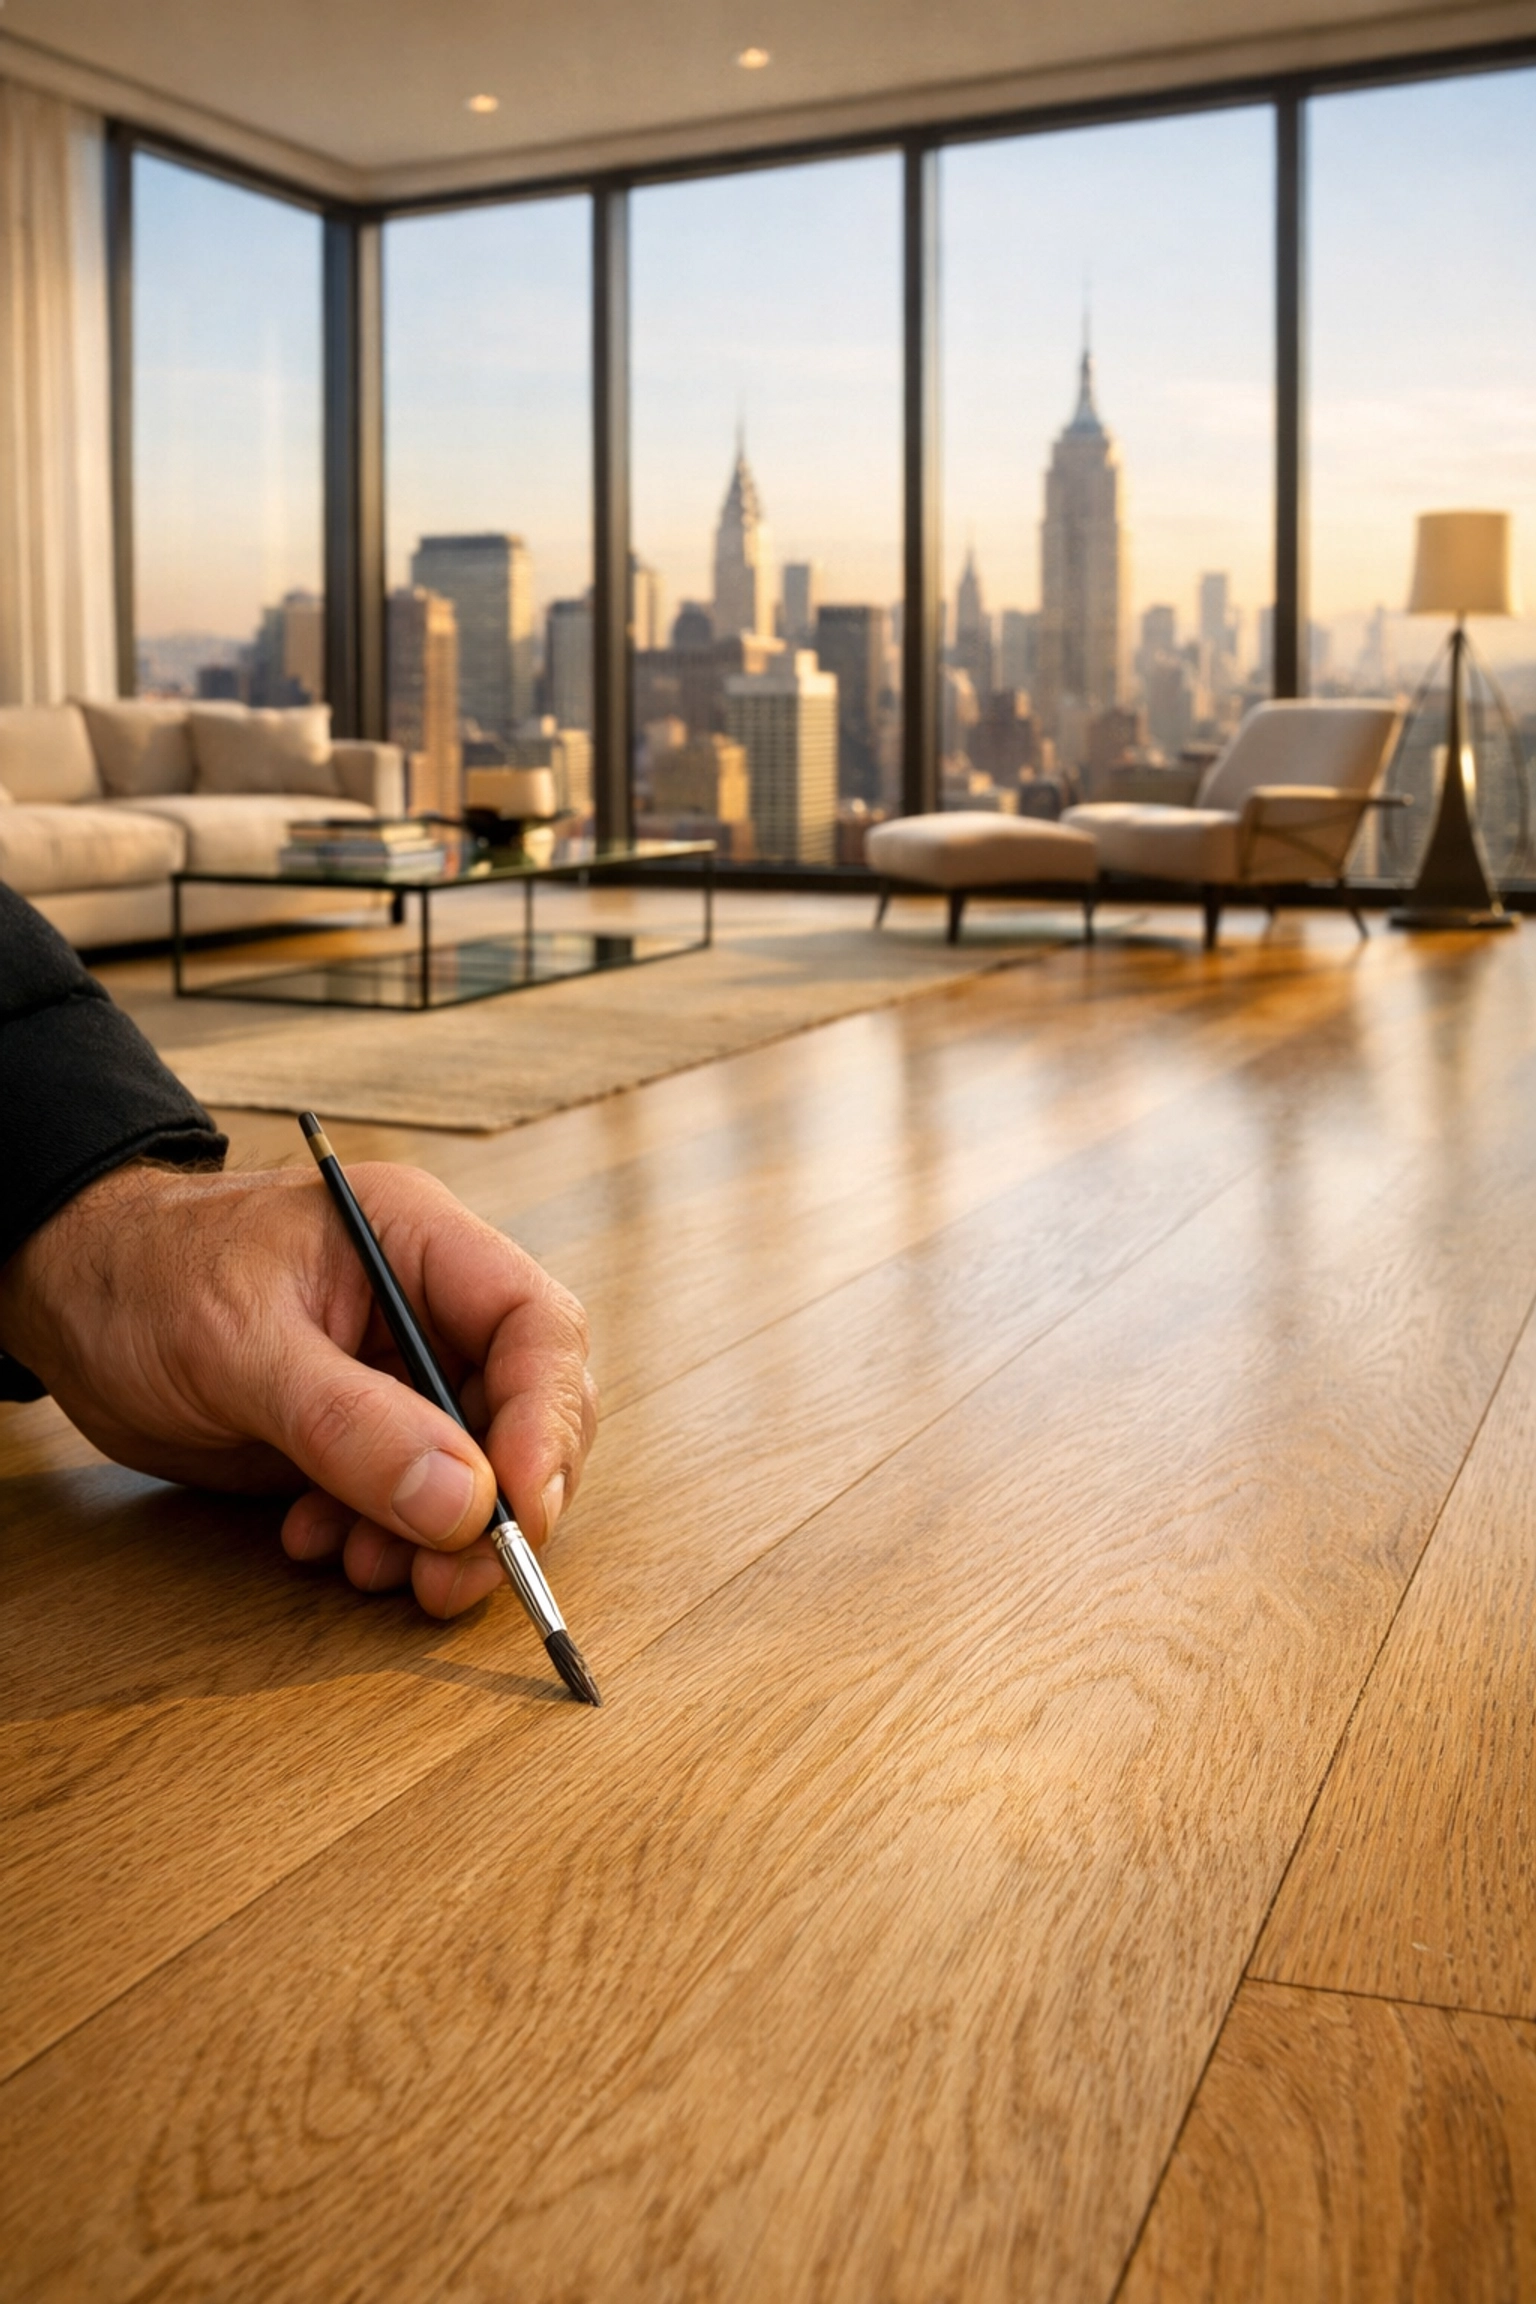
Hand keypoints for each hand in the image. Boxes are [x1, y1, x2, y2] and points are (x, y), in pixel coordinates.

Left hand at [0, 1160, 597, 1617]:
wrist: (67, 1303)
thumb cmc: (144, 1280)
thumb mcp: (239, 1347)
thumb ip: (351, 1424)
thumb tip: (463, 1503)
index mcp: (420, 1243)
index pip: (535, 1327)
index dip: (544, 1419)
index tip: (519, 1508)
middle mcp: (429, 1307)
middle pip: (527, 1408)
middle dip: (502, 1502)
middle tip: (455, 1575)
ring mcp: (401, 1373)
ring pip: (476, 1470)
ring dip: (437, 1536)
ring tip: (367, 1567)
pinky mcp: (365, 1432)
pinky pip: (412, 1500)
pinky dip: (380, 1538)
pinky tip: (313, 1541)